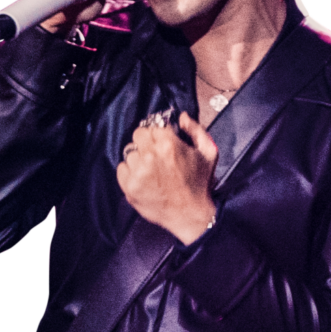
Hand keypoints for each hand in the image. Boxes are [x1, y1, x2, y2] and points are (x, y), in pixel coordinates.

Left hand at [117, 113, 218, 244]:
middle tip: (155, 157)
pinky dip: (130, 173)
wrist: (190, 215)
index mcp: (168, 143)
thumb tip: (182, 117)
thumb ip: (196, 130)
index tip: (162, 145)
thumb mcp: (209, 153)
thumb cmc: (199, 184)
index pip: (151, 127)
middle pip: (137, 136)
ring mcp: (138, 172)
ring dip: (138, 159)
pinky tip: (144, 180)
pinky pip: (121, 169)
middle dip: (146, 144)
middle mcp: (150, 155)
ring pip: (129, 153)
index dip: (157, 135)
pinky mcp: (129, 186)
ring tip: (151, 171)